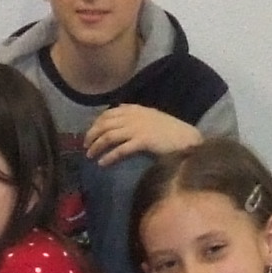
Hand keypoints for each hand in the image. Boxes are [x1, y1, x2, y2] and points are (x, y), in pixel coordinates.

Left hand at [82, 104, 200, 163]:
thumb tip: (118, 112)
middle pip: (104, 125)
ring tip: (90, 156)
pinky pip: (120, 149)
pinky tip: (102, 163)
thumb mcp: (150, 116)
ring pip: (108, 136)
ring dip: (96, 146)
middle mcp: (133, 116)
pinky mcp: (143, 141)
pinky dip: (109, 156)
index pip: (107, 114)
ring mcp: (138, 128)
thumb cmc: (170, 130)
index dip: (95, 124)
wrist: (186, 138)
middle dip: (91, 135)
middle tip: (85, 146)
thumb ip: (134, 114)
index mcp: (134, 109)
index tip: (90, 134)